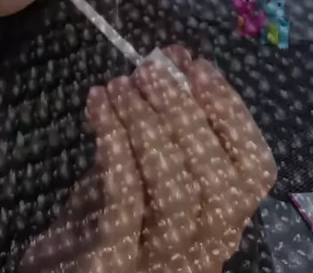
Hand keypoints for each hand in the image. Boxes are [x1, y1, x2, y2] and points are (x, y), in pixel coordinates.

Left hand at [20, 48, 276, 272]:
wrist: (59, 271)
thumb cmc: (104, 217)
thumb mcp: (141, 171)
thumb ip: (160, 122)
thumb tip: (174, 59)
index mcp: (222, 220)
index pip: (253, 168)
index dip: (229, 111)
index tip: (196, 65)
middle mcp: (203, 248)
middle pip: (214, 179)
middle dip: (182, 110)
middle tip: (149, 68)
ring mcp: (159, 261)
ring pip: (175, 191)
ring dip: (146, 123)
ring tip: (119, 86)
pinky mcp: (113, 264)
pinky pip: (125, 202)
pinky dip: (115, 144)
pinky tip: (99, 107)